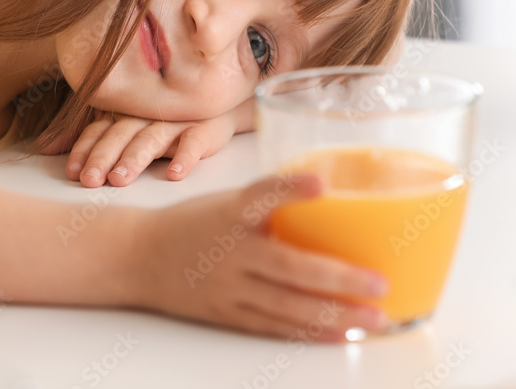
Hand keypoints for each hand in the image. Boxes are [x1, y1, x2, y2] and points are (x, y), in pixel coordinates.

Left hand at [40, 103, 244, 186]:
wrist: (216, 105)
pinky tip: (175, 173)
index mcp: (124, 113)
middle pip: (120, 135)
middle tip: (90, 180)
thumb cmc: (162, 118)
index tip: (72, 172)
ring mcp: (175, 121)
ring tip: (121, 179)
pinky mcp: (204, 128)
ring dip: (135, 158)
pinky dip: (185, 156)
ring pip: (151, 139)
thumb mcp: (124, 124)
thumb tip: (45, 147)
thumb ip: (88, 136)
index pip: (98, 130)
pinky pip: (194, 142)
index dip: (84, 149)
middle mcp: (145, 115)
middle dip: (103, 157)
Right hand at [130, 172, 389, 340]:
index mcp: (229, 213)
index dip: (291, 189)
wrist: (137, 256)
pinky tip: (341, 332)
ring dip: (335, 314)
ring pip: (288, 307)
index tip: (322, 184)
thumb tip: (330, 202)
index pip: (261, 195)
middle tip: (377, 282)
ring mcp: (229, 287)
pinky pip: (275, 326)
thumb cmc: (190, 223)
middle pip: (288, 267)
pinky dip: (310, 331)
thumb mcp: (224, 202)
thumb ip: (269, 206)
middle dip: (338, 278)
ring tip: (374, 318)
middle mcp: (230, 251)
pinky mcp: (227, 313)